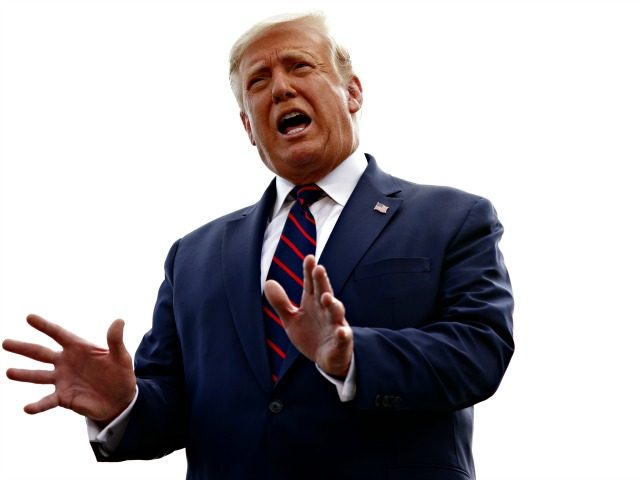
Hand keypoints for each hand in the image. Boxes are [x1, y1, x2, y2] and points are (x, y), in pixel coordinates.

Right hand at [2, 314, 135, 424]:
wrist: (120, 400)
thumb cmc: (120, 374)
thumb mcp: (120, 357)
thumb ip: (115, 340)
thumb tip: (119, 321)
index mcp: (78, 348)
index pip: (59, 334)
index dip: (45, 326)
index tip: (29, 317)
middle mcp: (66, 362)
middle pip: (41, 353)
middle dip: (24, 348)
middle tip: (5, 342)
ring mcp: (62, 380)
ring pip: (39, 376)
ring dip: (24, 374)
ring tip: (9, 372)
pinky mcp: (63, 397)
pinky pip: (47, 401)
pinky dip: (37, 405)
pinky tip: (27, 408)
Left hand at [264, 255, 352, 377]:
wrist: (327, 359)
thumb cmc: (311, 335)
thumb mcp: (292, 319)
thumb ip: (281, 302)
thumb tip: (268, 282)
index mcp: (313, 302)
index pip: (311, 284)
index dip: (310, 272)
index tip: (309, 258)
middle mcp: (326, 310)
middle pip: (325, 292)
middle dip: (322, 281)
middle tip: (319, 269)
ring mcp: (335, 324)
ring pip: (336, 312)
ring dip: (333, 304)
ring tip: (327, 297)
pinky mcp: (341, 341)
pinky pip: (343, 337)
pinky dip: (343, 334)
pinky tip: (341, 332)